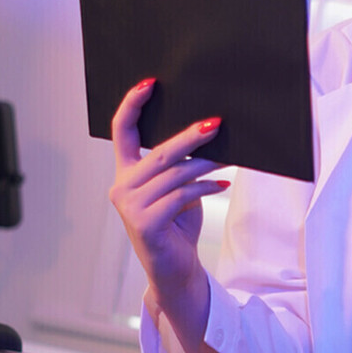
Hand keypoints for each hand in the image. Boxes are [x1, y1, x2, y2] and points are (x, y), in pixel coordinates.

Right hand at [108, 80, 228, 307]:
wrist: (175, 270)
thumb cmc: (177, 226)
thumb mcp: (179, 190)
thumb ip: (181, 166)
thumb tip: (209, 133)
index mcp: (126, 173)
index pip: (121, 131)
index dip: (132, 104)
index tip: (150, 82)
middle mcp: (121, 187)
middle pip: (158, 152)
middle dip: (190, 137)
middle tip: (216, 124)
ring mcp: (130, 206)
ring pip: (174, 174)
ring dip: (206, 164)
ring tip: (229, 158)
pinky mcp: (144, 223)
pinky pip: (180, 196)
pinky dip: (205, 188)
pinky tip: (222, 185)